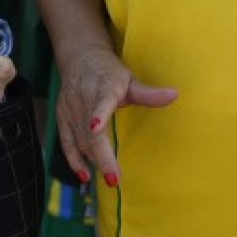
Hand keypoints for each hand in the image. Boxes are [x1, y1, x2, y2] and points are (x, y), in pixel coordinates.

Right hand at [52, 46, 176, 188]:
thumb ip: (148, 93)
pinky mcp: (61, 117)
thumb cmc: (109, 72)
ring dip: (93, 160)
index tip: (96, 127)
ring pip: (80, 140)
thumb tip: (175, 95)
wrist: (80, 58)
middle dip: (101, 156)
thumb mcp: (129, 80)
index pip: (101, 102)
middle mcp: (84, 99)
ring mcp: (70, 110)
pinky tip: (84, 174)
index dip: (99, 114)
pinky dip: (74, 160)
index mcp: (103, 88)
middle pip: (90, 132)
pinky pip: (66, 142)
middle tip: (114, 178)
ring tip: (109, 177)